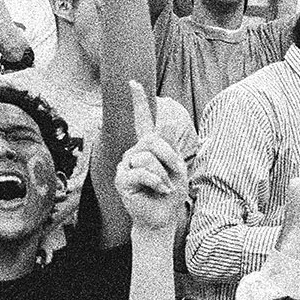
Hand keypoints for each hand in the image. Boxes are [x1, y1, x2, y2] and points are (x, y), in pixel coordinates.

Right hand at [115, 82, 186, 231]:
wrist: (162, 217)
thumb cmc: (170, 192)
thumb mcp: (177, 166)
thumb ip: (170, 146)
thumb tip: (167, 121)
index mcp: (148, 146)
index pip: (143, 119)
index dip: (139, 101)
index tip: (133, 82)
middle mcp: (134, 152)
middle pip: (154, 140)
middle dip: (170, 157)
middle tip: (174, 174)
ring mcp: (125, 165)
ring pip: (148, 157)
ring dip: (164, 174)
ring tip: (164, 186)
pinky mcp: (122, 179)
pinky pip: (143, 173)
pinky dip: (158, 183)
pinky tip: (159, 191)